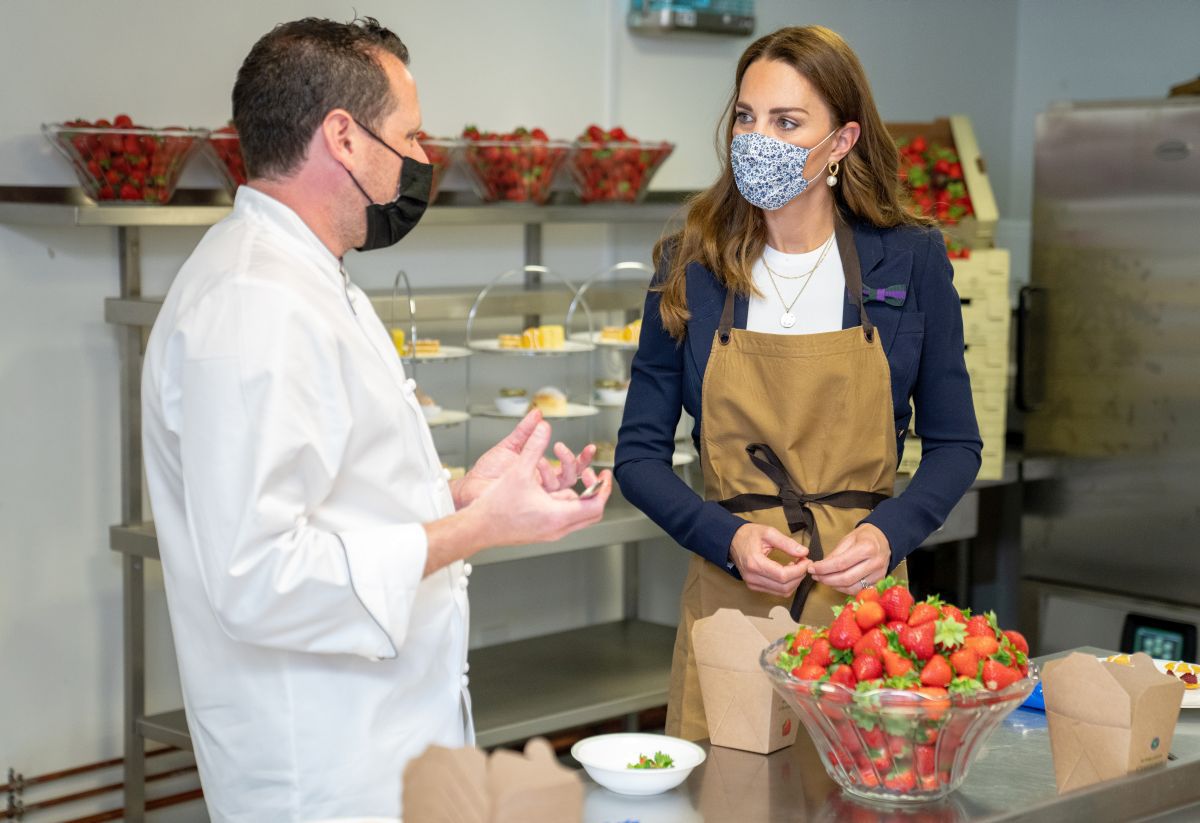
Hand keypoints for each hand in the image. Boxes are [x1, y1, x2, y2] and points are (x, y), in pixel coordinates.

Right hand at [469, 417, 612, 547]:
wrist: (477, 527)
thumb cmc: (495, 505)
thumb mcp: (518, 471)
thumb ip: (534, 446)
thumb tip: (544, 426)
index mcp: (557, 515)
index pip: (595, 505)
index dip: (604, 488)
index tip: (605, 474)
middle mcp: (557, 528)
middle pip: (592, 513)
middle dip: (595, 491)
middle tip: (592, 475)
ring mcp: (550, 532)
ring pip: (579, 516)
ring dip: (581, 496)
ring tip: (574, 477)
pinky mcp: (543, 532)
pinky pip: (566, 519)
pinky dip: (568, 503)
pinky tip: (556, 489)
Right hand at [728, 523, 809, 596]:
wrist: (732, 540)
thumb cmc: (748, 535)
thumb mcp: (768, 533)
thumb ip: (787, 543)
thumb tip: (803, 552)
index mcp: (755, 563)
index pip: (783, 576)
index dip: (799, 570)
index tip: (806, 560)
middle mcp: (752, 577)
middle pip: (784, 587)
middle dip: (799, 576)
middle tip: (804, 562)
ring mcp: (752, 583)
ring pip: (782, 592)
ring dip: (794, 581)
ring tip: (797, 566)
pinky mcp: (754, 586)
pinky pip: (776, 591)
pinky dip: (787, 584)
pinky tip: (788, 572)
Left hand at [809, 523, 890, 594]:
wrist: (884, 540)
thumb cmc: (865, 537)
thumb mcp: (848, 539)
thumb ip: (834, 554)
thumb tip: (819, 567)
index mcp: (867, 548)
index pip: (841, 563)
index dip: (823, 568)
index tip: (812, 568)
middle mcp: (875, 563)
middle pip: (846, 578)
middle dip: (826, 579)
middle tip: (815, 576)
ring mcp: (879, 575)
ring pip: (852, 588)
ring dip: (834, 586)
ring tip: (823, 579)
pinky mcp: (879, 582)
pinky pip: (858, 591)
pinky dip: (844, 589)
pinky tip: (836, 583)